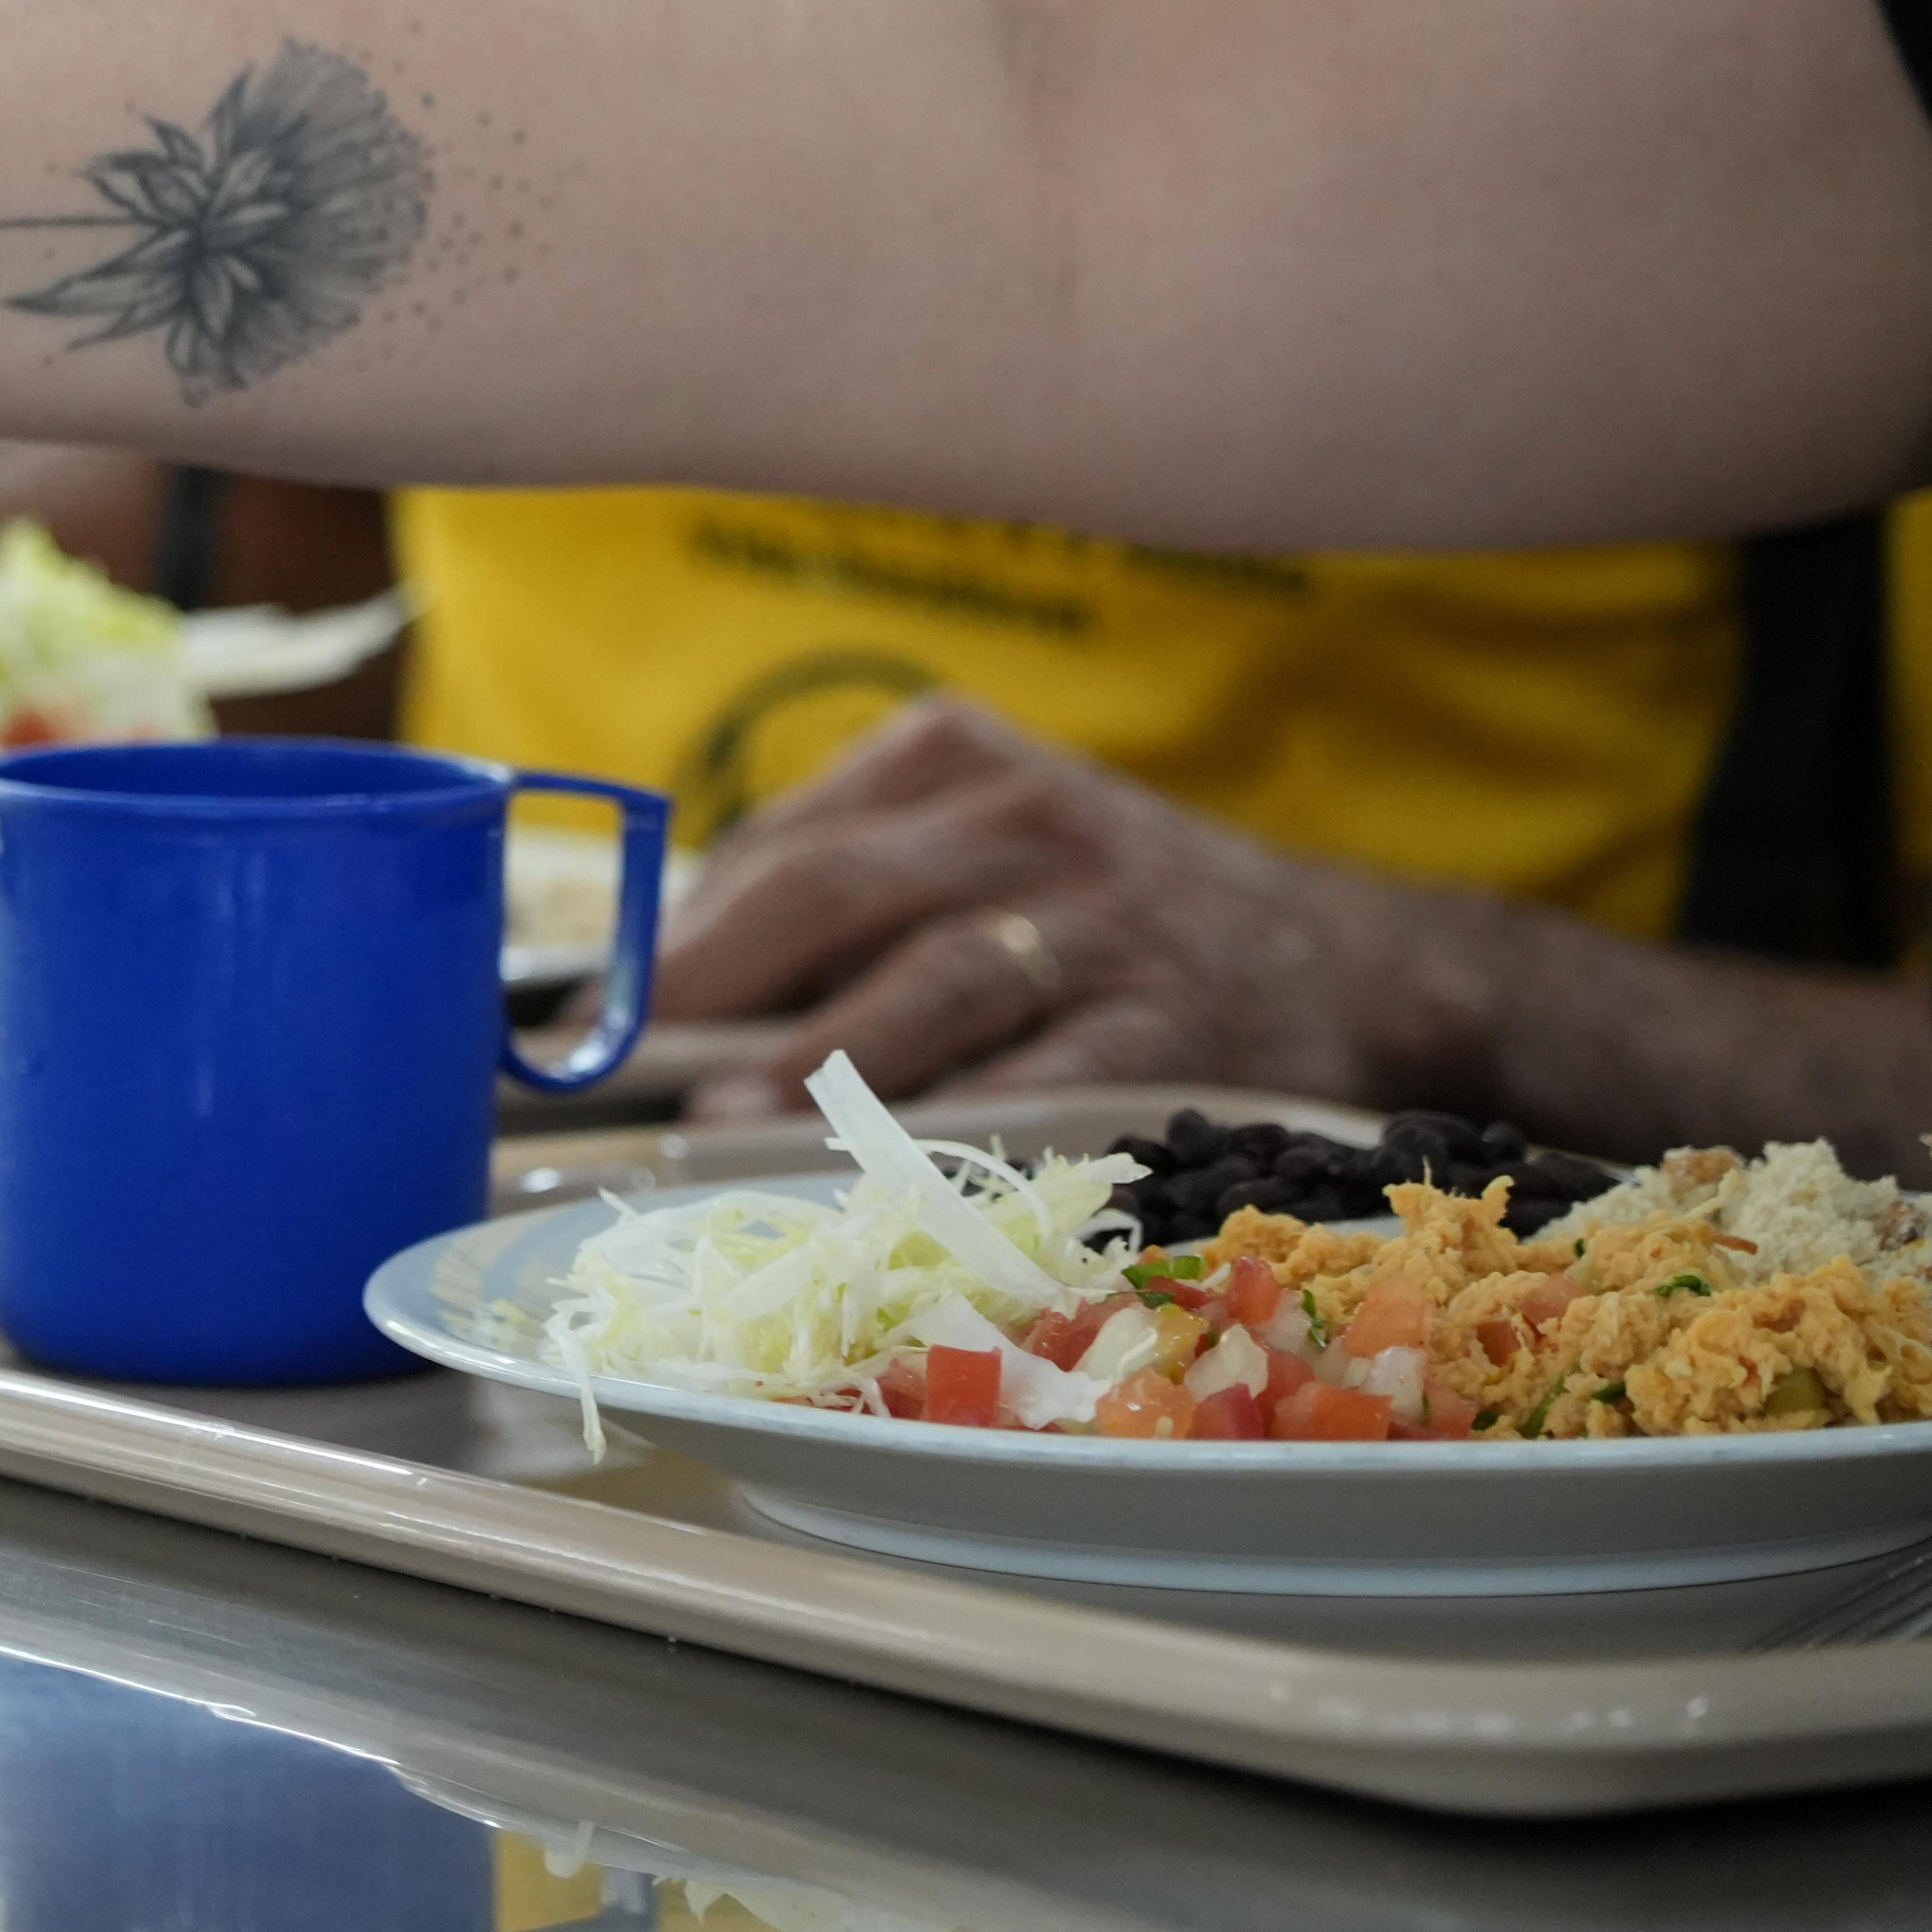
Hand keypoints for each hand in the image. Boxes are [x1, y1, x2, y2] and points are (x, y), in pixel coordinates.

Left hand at [658, 695, 1465, 1124]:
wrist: (1354, 961)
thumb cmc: (1106, 920)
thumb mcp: (974, 856)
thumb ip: (833, 907)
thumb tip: (646, 1007)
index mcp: (948, 759)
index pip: (774, 847)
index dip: (664, 943)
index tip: (576, 1025)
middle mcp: (1022, 818)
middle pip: (832, 892)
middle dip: (709, 989)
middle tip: (620, 1073)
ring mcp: (1104, 916)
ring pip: (933, 977)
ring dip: (818, 1057)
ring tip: (722, 1119)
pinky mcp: (1172, 1018)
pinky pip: (1046, 1075)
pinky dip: (957, 1126)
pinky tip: (883, 1172)